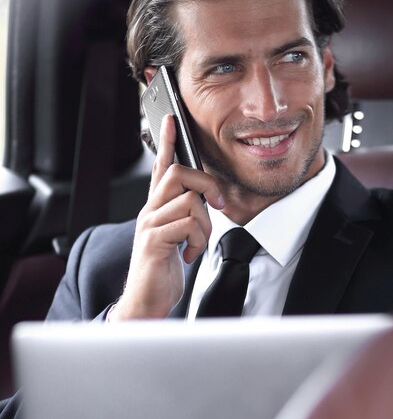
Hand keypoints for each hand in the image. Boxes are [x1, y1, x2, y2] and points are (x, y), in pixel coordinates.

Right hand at [110, 115, 223, 319]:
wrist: (147, 300)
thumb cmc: (163, 269)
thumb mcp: (178, 236)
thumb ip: (187, 215)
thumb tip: (207, 200)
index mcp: (157, 208)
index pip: (160, 167)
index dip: (167, 142)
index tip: (172, 119)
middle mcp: (150, 211)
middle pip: (178, 174)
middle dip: (207, 184)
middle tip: (219, 204)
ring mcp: (149, 225)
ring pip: (190, 201)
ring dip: (205, 225)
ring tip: (197, 243)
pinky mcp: (153, 241)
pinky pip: (187, 225)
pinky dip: (198, 241)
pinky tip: (189, 255)